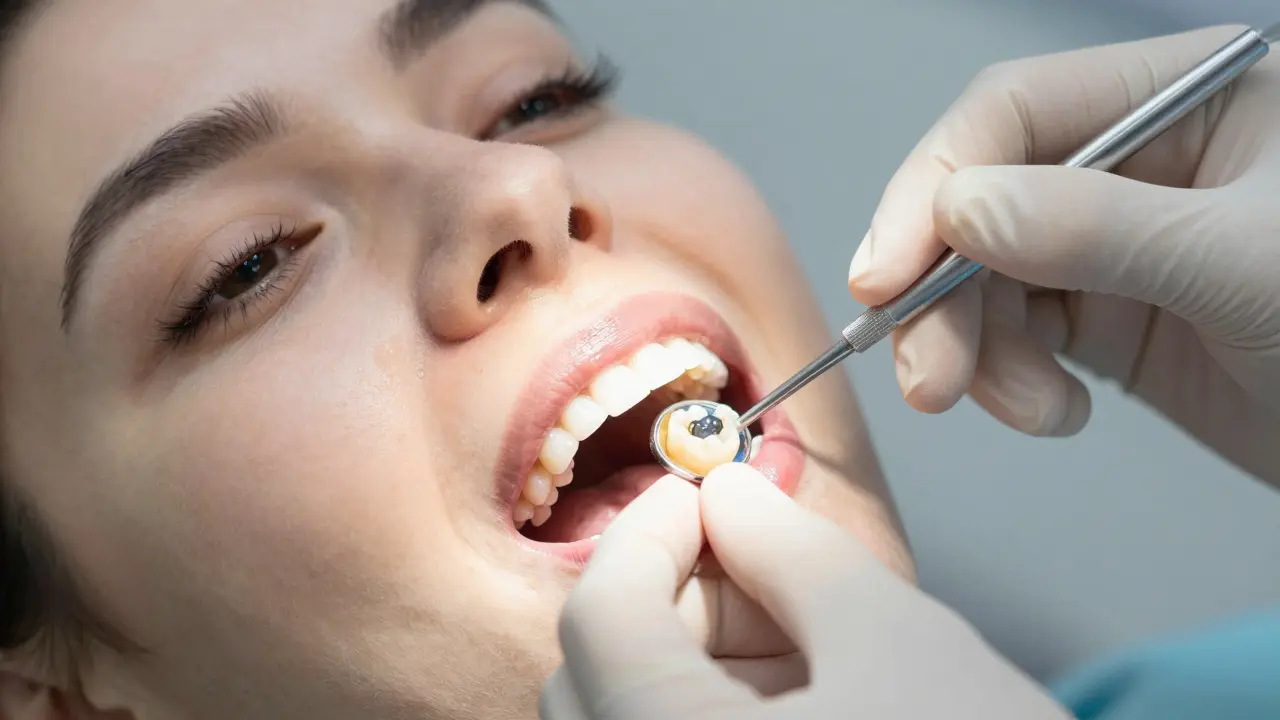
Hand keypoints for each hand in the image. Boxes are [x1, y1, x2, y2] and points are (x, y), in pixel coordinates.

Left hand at [540, 464, 1068, 718]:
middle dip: (681, 600)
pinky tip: (804, 706)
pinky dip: (711, 719)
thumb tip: (731, 494)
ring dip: (697, 666)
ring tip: (813, 652)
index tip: (708, 494)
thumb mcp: (898, 642)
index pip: (601, 615)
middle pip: (602, 675)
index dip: (652, 530)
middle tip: (771, 569)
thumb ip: (792, 553)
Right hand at [848, 25, 1279, 481]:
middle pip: (979, 199)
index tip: (885, 274)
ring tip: (1021, 409)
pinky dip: (1009, 380)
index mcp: (1183, 97)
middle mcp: (1133, 157)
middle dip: (943, 292)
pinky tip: (1057, 413)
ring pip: (980, 275)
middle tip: (927, 380)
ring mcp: (1109, 238)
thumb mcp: (1239, 265)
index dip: (936, 185)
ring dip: (971, 349)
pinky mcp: (1099, 313)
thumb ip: (1096, 229)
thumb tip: (958, 213)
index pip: (1016, 110)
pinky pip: (1009, 333)